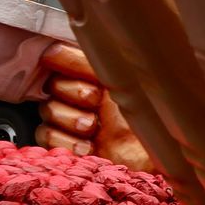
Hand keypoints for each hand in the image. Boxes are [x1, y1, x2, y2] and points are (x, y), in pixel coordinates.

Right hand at [35, 42, 153, 171]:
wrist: (159, 159)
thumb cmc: (154, 118)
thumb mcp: (128, 81)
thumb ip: (96, 60)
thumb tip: (58, 46)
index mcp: (99, 73)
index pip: (60, 58)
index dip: (68, 67)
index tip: (86, 75)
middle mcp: (84, 96)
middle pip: (51, 86)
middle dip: (72, 94)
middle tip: (94, 104)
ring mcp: (75, 122)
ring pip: (46, 111)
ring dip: (70, 120)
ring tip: (93, 128)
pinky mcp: (68, 147)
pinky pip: (45, 138)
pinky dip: (65, 143)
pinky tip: (87, 148)